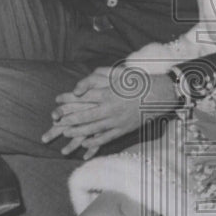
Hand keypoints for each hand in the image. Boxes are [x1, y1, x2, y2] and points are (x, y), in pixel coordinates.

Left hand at [41, 67, 175, 158]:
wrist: (159, 94)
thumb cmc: (139, 81)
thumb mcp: (119, 73)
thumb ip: (99, 75)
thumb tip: (84, 82)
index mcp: (108, 93)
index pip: (83, 97)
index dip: (68, 98)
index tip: (57, 100)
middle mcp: (110, 108)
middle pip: (84, 115)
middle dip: (69, 119)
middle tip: (55, 121)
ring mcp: (116, 120)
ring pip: (93, 128)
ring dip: (78, 131)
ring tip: (66, 133)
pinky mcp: (123, 129)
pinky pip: (106, 137)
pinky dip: (95, 141)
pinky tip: (85, 143)